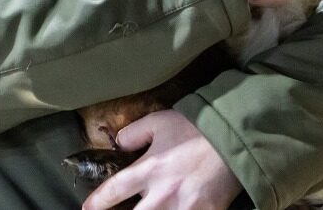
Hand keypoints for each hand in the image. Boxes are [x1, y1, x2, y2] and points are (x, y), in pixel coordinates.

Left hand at [81, 110, 240, 209]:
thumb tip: (118, 143)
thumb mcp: (159, 121)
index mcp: (148, 168)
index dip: (98, 203)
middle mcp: (162, 193)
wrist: (234, 139)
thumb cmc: (195, 128)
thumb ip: (134, 133)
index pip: (114, 190)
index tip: (88, 209)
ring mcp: (183, 207)